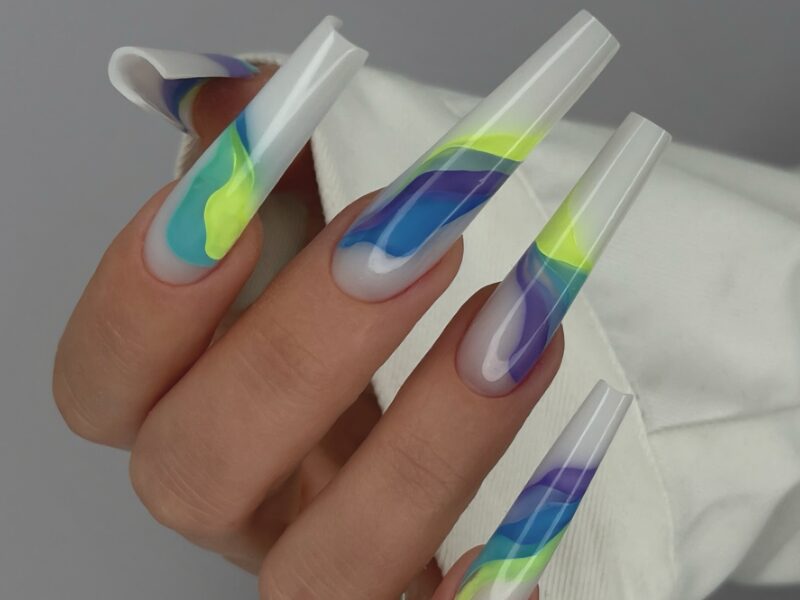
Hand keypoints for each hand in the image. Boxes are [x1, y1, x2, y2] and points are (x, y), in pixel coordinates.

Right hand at [53, 67, 560, 598]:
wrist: (437, 425)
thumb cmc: (358, 332)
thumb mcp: (307, 246)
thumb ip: (270, 177)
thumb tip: (238, 92)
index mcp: (188, 412)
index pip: (100, 385)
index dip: (142, 299)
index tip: (230, 193)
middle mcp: (241, 504)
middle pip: (194, 474)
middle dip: (300, 350)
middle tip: (416, 240)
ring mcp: (324, 569)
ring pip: (327, 568)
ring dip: (430, 443)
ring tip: (524, 325)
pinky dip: (498, 574)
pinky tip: (567, 469)